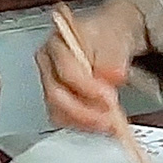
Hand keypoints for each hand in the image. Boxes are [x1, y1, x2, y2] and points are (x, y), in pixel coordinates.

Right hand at [35, 0, 147, 133]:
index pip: (66, 71)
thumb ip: (113, 59)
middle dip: (86, 111)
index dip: (88, 88)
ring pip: (59, 112)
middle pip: (57, 96)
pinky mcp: (56, 100)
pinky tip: (101, 123)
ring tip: (110, 123)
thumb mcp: (115, 42)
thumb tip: (113, 75)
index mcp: (57, 44)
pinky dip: (84, 124)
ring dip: (86, 122)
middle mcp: (47, 64)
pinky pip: (65, 119)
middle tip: (110, 117)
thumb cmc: (107, 38)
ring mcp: (49, 83)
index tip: (109, 97)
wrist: (108, 43)